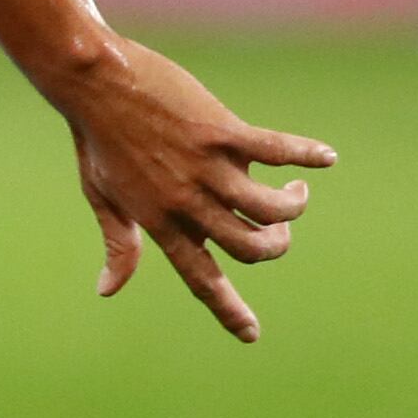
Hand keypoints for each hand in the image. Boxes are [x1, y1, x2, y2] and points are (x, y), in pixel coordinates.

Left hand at [51, 38, 333, 343]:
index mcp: (160, 221)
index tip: (251, 335)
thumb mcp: (102, 197)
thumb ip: (120, 244)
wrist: (92, 83)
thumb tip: (107, 291)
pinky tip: (325, 158)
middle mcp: (186, 201)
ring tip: (296, 191)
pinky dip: (306, 156)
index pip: (199, 277)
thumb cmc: (97, 140)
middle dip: (277, 246)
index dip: (226, 309)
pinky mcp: (220, 131)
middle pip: (251, 247)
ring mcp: (205, 167)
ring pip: (271, 209)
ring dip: (293, 206)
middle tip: (279, 226)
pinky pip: (277, 151)